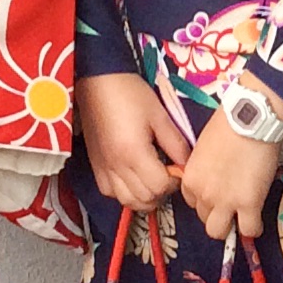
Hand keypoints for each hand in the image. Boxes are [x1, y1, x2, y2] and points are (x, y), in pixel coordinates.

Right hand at [77, 72, 189, 209]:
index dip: (174, 182)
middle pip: (144, 200)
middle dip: (161, 192)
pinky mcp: (95, 166)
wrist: (97, 81)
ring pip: (126, 201)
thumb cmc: (130, 93)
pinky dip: (125, 193)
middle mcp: (116, 166)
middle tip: (168, 174)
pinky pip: (110, 193)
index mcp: (133, 153)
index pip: (159, 187)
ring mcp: (103, 169)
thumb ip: (176, 144)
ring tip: (152, 179)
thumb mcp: (160, 115)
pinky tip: (133, 178)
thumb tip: (187, 165)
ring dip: (144, 197)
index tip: (178, 168)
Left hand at [181, 108, 281, 241]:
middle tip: (232, 203)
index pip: (191, 202)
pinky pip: (249, 230)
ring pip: (218, 231)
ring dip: (230, 225)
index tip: (217, 194)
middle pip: (203, 218)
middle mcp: (203, 193)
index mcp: (191, 178)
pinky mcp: (248, 204)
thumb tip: (217, 176)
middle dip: (217, 212)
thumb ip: (205, 167)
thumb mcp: (205, 148)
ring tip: (242, 216)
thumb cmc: (229, 125)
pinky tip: (257, 221)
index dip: (206, 199)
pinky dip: (253, 229)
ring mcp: (225, 201)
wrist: (249, 119)